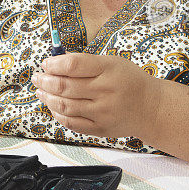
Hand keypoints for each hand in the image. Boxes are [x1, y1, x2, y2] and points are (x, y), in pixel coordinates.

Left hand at [31, 53, 162, 139]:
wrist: (151, 108)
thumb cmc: (129, 81)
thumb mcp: (112, 63)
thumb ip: (85, 63)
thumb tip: (57, 61)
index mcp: (108, 70)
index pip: (73, 65)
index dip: (54, 64)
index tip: (46, 64)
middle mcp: (105, 91)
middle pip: (65, 86)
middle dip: (45, 81)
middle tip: (38, 77)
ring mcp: (102, 112)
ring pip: (65, 106)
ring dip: (48, 98)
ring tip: (41, 91)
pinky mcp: (100, 128)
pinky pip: (72, 123)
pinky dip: (58, 115)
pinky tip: (53, 106)